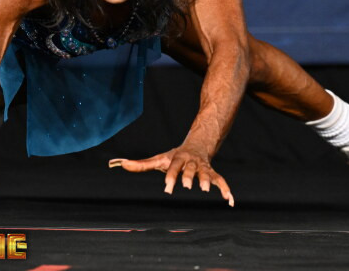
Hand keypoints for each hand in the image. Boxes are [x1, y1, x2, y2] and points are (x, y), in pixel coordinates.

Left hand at [108, 146, 234, 206]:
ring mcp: (203, 168)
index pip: (172, 168)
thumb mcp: (158, 159)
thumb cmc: (174, 157)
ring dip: (208, 181)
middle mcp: (191, 163)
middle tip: (187, 186)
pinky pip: (221, 181)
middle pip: (190, 169)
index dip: (170, 177)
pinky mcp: (213, 174)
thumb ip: (140, 164)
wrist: (196, 146)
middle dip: (188, 177)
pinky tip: (230, 202)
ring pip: (206, 174)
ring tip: (208, 190)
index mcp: (177, 159)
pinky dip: (226, 190)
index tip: (167, 189)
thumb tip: (118, 164)